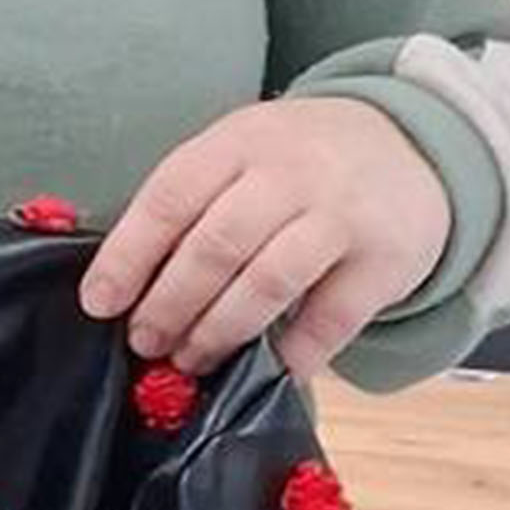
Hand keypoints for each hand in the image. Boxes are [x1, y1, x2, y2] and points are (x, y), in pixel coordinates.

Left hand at [78, 96, 449, 380]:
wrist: (409, 143)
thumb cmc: (299, 159)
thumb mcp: (243, 150)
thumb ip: (195, 200)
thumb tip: (129, 277)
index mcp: (237, 141)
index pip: (170, 197)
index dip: (128, 254)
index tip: (100, 301)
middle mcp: (288, 173)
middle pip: (216, 244)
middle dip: (170, 302)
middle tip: (145, 341)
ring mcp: (340, 215)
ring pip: (267, 281)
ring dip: (220, 330)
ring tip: (190, 359)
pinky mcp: (385, 260)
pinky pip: (332, 317)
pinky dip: (296, 351)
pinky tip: (270, 368)